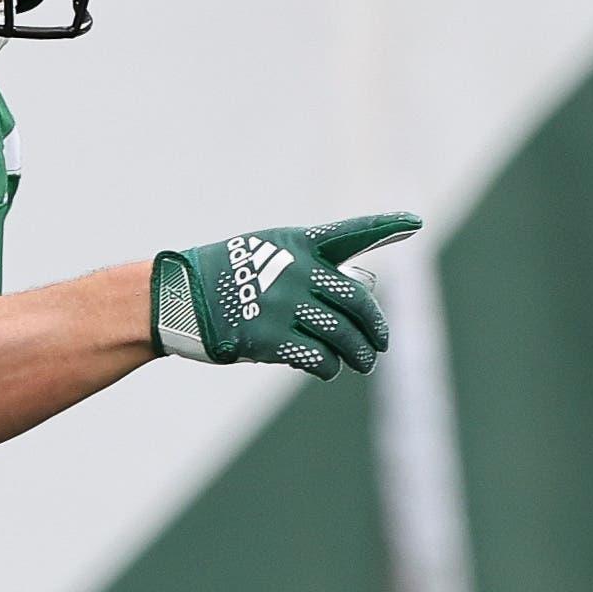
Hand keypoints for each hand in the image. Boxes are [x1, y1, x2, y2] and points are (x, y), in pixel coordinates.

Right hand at [151, 212, 422, 378]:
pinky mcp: (271, 338)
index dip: (386, 225)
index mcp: (297, 243)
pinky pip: (319, 358)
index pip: (351, 232)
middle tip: (381, 342)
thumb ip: (308, 268)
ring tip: (364, 362)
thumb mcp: (265, 254)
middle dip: (376, 327)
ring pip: (344, 336)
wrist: (177, 297)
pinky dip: (330, 367)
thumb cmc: (224, 276)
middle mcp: (296, 270)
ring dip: (360, 354)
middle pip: (357, 302)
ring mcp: (284, 304)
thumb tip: (356, 295)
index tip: (416, 222)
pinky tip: (329, 369)